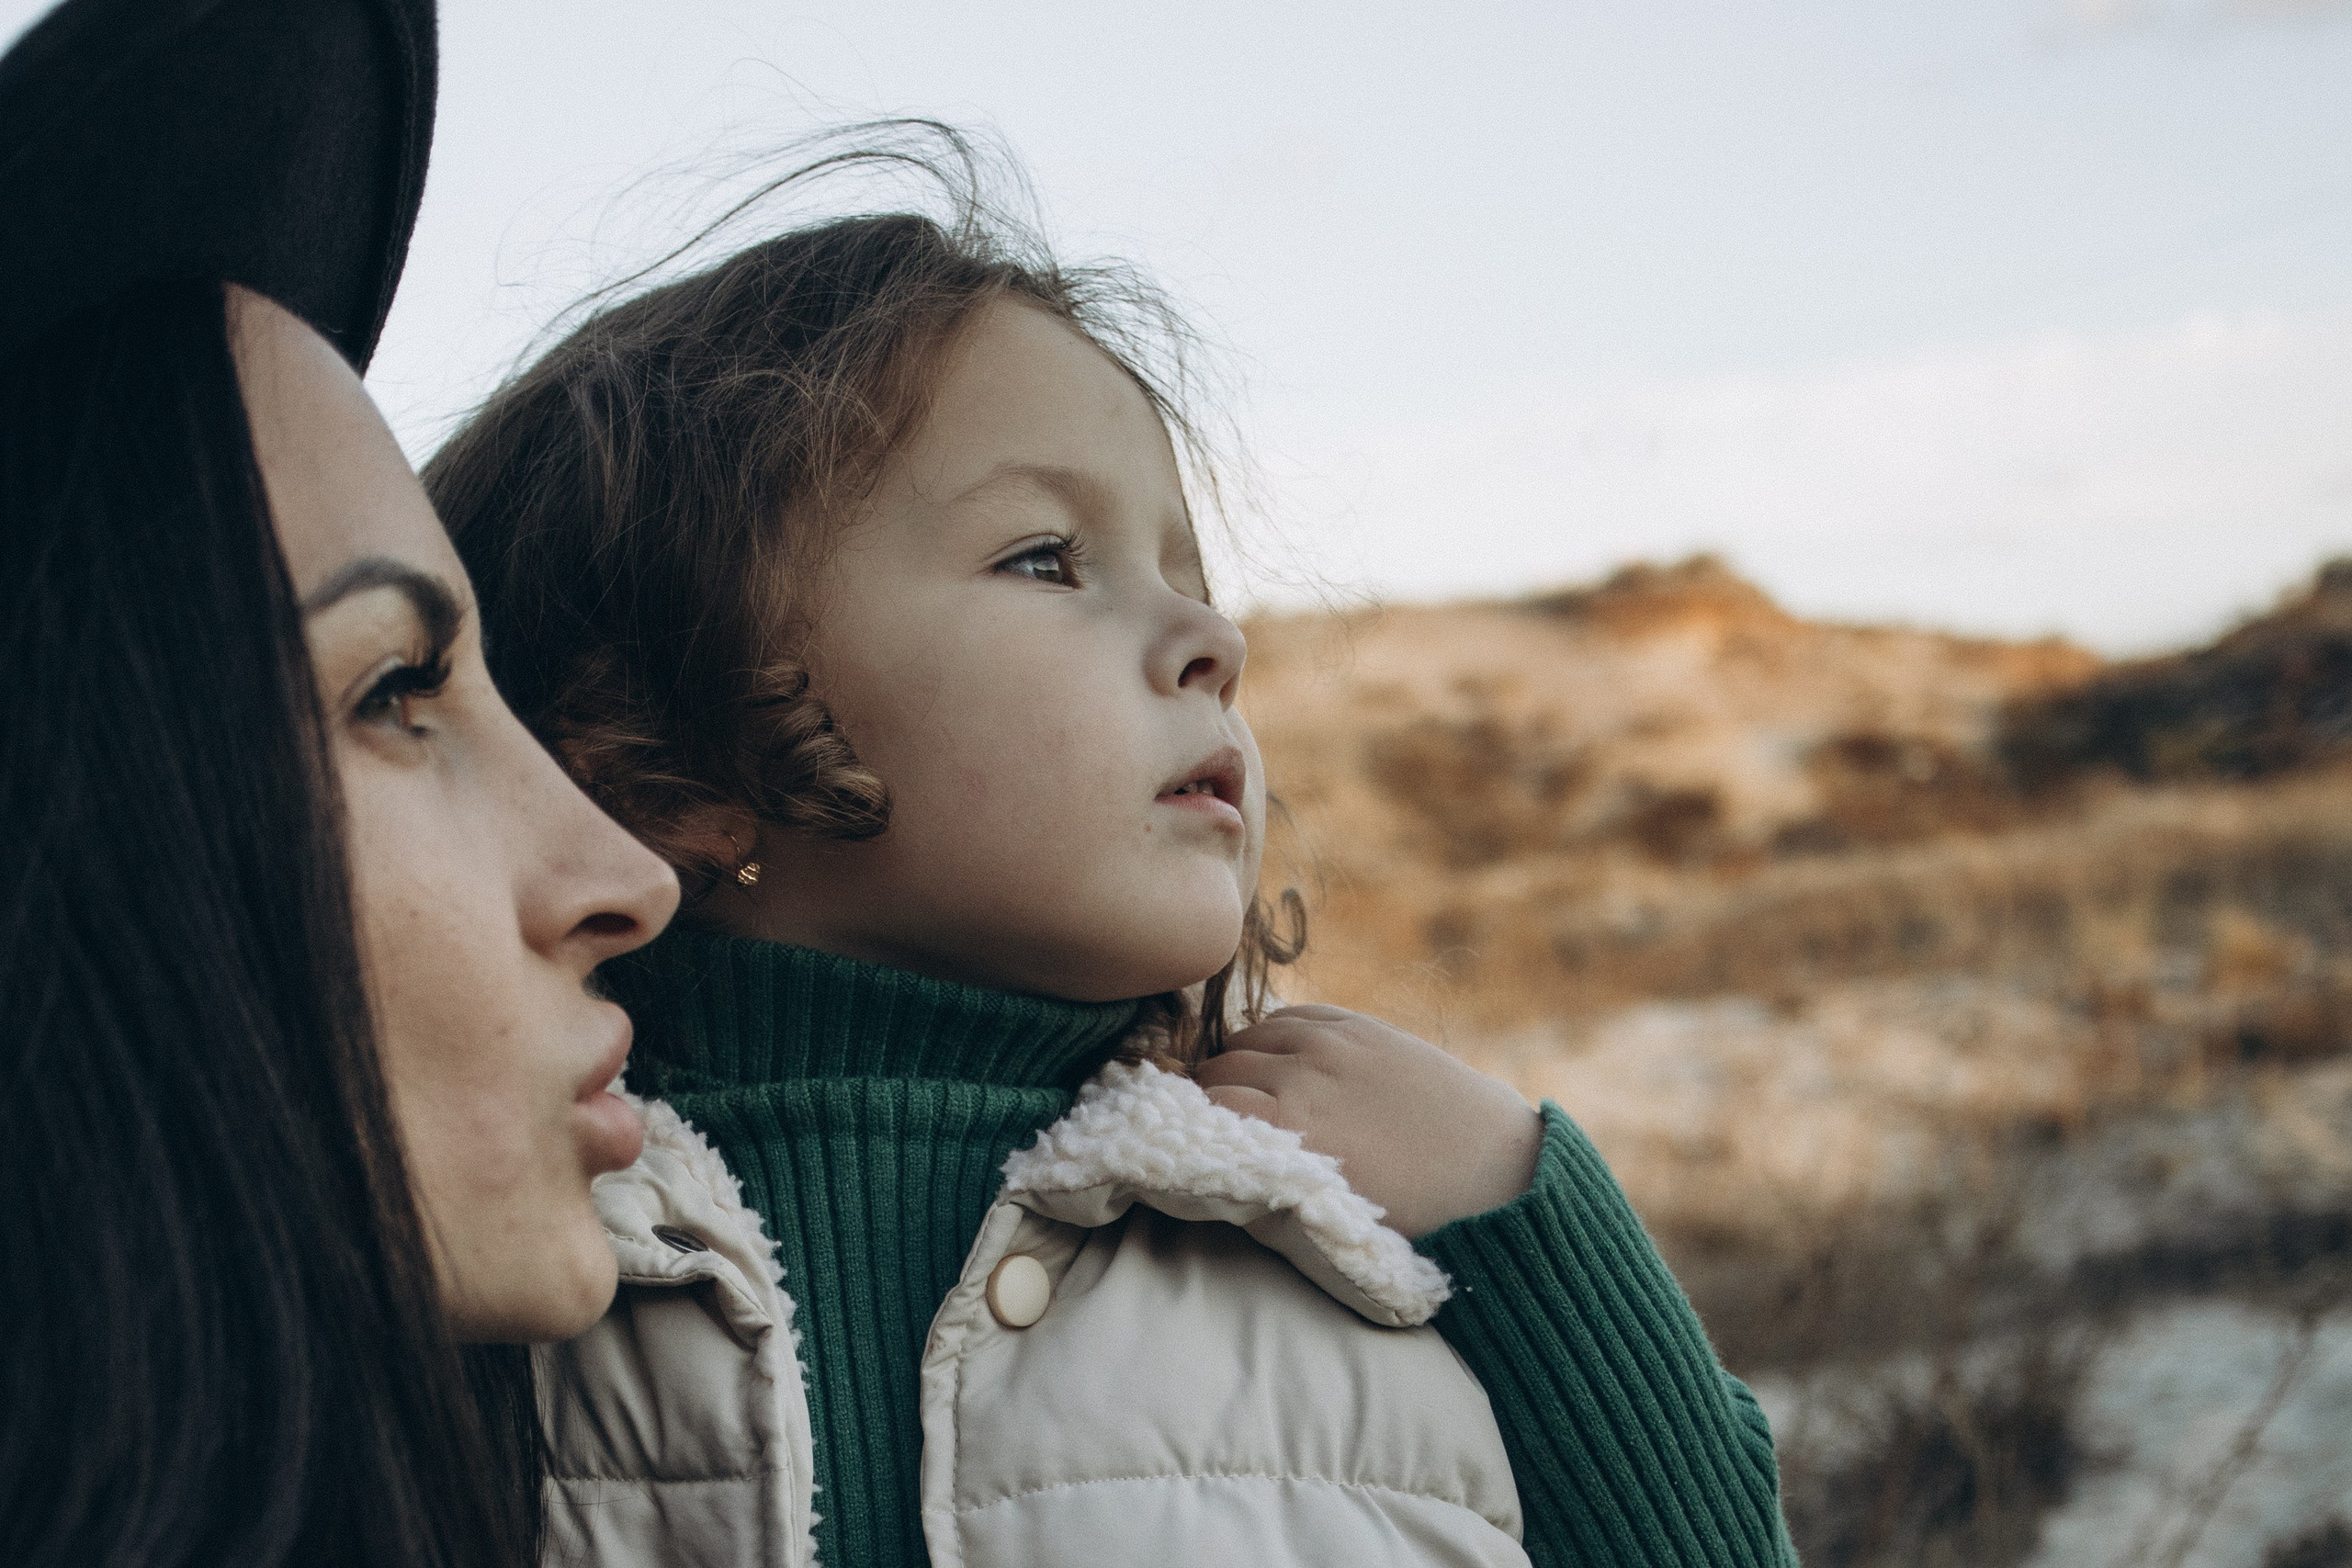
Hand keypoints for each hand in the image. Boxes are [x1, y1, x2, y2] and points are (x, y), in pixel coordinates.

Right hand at [1194, 1005, 1542, 1239]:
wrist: (1498, 1175)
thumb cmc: (1417, 1215)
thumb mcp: (1333, 1216)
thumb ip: (1266, 1195)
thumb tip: (1212, 1181)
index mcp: (1294, 1125)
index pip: (1206, 1104)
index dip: (1190, 1121)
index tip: (1188, 1139)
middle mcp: (1305, 1072)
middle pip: (1222, 1066)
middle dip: (1209, 1092)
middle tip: (1213, 1119)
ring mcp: (1336, 1042)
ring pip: (1251, 1034)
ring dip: (1238, 1059)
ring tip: (1244, 1087)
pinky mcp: (1363, 1026)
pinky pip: (1293, 1014)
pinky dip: (1272, 1032)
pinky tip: (1276, 1054)